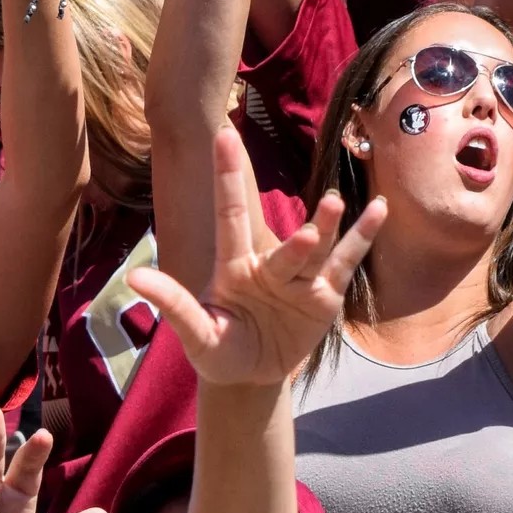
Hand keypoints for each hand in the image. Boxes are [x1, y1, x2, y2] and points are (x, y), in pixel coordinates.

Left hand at [125, 127, 385, 387]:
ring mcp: (300, 277)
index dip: (227, 176)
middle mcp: (269, 265)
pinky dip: (362, 236)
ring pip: (318, 248)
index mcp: (234, 266)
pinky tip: (378, 209)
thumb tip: (134, 277)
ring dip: (330, 225)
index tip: (223, 134)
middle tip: (308, 233)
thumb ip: (173, 305)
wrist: (250, 378)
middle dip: (297, 240)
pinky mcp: (324, 295)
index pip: (230, 215)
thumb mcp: (195, 334)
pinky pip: (346, 262)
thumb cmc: (218, 349)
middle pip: (285, 247)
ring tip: (335, 204)